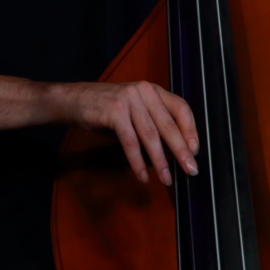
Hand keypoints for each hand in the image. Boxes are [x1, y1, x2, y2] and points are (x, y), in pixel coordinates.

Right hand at [52, 80, 199, 185]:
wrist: (74, 100)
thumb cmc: (107, 108)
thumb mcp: (135, 109)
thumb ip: (153, 123)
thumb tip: (174, 151)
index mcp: (154, 90)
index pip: (181, 107)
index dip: (190, 129)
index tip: (195, 150)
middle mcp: (144, 91)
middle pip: (168, 124)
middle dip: (181, 150)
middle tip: (191, 169)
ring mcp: (129, 100)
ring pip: (150, 135)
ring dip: (160, 160)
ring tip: (167, 178)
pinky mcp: (114, 112)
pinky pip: (130, 142)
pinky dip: (137, 162)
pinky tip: (142, 176)